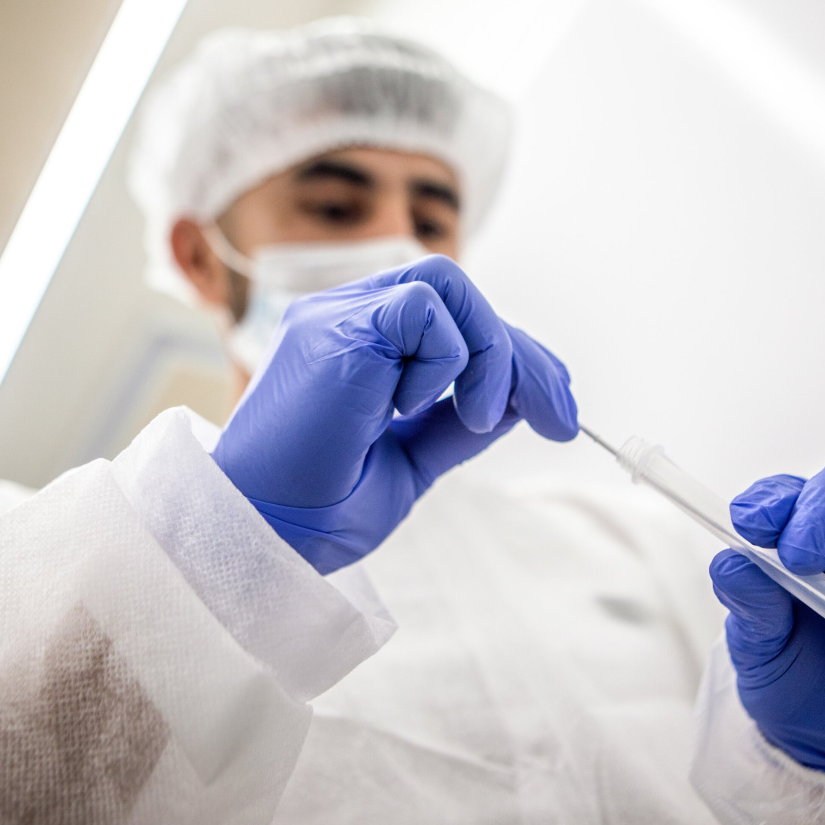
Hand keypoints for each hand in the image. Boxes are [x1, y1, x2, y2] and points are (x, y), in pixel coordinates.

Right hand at [211, 254, 576, 573]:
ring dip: (488, 354)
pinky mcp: (333, 330)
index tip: (556, 406)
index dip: (513, 354)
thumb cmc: (319, 508)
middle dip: (522, 354)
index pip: (453, 318)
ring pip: (448, 285)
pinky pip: (423, 306)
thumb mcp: (413, 461)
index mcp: (361, 345)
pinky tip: (414, 410)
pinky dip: (446, 358)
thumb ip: (457, 424)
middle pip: (460, 294)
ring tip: (476, 418)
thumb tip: (519, 397)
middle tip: (560, 419)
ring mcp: (335, 318)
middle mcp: (345, 318)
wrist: (264, 539)